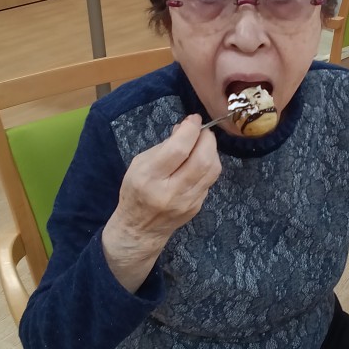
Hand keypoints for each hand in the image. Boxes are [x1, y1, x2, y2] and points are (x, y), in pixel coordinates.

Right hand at [102, 115, 220, 291]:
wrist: (140, 228)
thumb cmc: (136, 191)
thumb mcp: (140, 164)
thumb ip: (163, 146)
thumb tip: (185, 129)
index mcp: (150, 177)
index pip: (178, 149)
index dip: (190, 130)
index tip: (193, 119)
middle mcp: (170, 191)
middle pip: (202, 160)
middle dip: (206, 138)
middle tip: (202, 131)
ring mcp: (187, 202)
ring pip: (212, 170)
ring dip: (212, 151)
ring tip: (203, 144)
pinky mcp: (197, 207)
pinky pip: (210, 180)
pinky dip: (208, 165)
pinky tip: (199, 161)